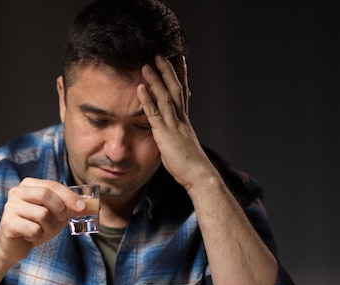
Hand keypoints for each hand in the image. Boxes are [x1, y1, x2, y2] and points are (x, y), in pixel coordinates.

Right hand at [0, 178, 85, 262]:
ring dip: (49, 227)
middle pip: (46, 194)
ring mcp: (10, 207)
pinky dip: (38, 236)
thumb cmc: (35, 227)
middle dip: (60, 209)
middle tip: (62, 220)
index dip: (70, 196)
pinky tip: (31, 236)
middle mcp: (17, 192)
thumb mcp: (56, 216)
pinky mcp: (8, 223)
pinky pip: (33, 229)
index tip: (83, 207)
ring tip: (42, 231)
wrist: (12, 246)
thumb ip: (72, 209)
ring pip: (41, 214)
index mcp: (29, 185)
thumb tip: (94, 206)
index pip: (53, 185)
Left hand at [136, 55, 216, 190]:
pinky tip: (140, 88)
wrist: (199, 175)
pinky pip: (155, 114)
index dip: (180, 75)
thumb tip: (168, 134)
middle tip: (159, 53)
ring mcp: (174, 125)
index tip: (177, 59)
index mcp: (185, 120)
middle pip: (175, 88)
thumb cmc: (189, 165)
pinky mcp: (165, 134)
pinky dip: (147, 100)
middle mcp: (181, 118)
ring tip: (146, 64)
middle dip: (167, 70)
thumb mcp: (181, 146)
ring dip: (155, 80)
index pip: (182, 92)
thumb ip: (174, 136)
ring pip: (165, 97)